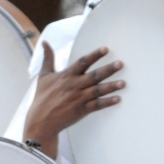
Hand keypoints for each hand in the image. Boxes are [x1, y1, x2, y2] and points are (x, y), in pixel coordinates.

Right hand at [23, 42, 123, 158]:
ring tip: (123, 83)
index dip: (94, 55)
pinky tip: (118, 99)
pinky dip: (107, 102)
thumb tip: (44, 42)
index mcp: (66, 75)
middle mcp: (74, 86)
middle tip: (120, 64)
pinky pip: (97, 105)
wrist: (41, 120)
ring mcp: (79, 98)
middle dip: (108, 70)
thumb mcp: (43, 75)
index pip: (83, 62)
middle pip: (94, 75)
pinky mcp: (81, 110)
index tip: (105, 49)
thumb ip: (48, 58)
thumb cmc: (42, 97)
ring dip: (111, 86)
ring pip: (98, 90)